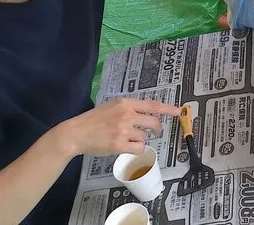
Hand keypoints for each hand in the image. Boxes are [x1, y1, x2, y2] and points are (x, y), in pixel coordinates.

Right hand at [59, 99, 180, 156]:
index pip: (151, 104)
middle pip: (153, 122)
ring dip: (140, 140)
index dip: (167, 109)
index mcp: (125, 103)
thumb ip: (129, 108)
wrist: (75, 133)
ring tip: (128, 139)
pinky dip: (137, 149)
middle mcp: (126, 115)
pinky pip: (138, 148)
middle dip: (157, 129)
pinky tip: (127, 147)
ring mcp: (123, 130)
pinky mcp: (118, 145)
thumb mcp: (112, 106)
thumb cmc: (93, 120)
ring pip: (144, 137)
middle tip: (155, 132)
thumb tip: (148, 111)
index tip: (178, 111)